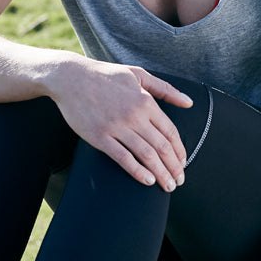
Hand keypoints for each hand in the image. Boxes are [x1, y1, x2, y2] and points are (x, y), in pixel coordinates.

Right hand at [51, 57, 191, 191]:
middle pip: (162, 147)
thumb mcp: (139, 75)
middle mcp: (134, 116)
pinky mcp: (100, 137)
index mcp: (145, 101)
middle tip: (178, 181)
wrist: (71, 78)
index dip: (180, 151)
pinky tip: (147, 181)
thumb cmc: (106, 75)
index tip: (183, 164)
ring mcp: (117, 127)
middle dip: (174, 168)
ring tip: (167, 186)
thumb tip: (189, 102)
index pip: (170, 132)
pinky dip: (138, 171)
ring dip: (160, 174)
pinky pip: (123, 158)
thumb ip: (165, 89)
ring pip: (146, 155)